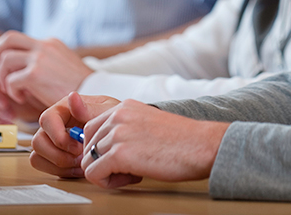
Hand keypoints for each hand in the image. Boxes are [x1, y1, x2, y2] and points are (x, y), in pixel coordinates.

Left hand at [0, 31, 93, 121]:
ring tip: (11, 91)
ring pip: (4, 59)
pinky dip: (11, 91)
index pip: (18, 40)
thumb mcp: (60, 65)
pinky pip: (11, 80)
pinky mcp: (35, 73)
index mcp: (49, 43)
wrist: (93, 92)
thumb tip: (20, 69)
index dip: (5, 54)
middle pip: (7, 38)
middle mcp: (44, 45)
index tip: (4, 69)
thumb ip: (42, 62)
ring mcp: (40, 57)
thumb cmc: (77, 85)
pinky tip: (21, 98)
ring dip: (2, 78)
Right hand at [30, 92, 120, 178]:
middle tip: (80, 158)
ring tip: (82, 164)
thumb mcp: (107, 110)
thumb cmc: (112, 117)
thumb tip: (72, 96)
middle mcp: (54, 124)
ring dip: (59, 165)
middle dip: (58, 155)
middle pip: (38, 141)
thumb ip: (89, 108)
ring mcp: (51, 140)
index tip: (78, 147)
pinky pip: (45, 167)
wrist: (119, 132)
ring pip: (37, 156)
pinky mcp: (53, 155)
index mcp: (64, 108)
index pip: (46, 119)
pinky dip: (60, 172)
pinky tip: (79, 169)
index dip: (58, 136)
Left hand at [79, 97, 229, 188]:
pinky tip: (131, 179)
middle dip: (103, 162)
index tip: (120, 158)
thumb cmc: (182, 140)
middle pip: (87, 147)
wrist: (202, 145)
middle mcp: (118, 115)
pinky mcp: (120, 153)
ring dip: (107, 173)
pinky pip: (93, 174)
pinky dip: (108, 182)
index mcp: (125, 107)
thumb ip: (126, 128)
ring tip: (132, 174)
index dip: (101, 149)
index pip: (90, 129)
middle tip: (128, 168)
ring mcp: (118, 133)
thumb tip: (105, 148)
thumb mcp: (148, 122)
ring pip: (88, 162)